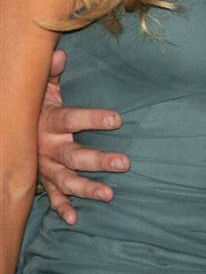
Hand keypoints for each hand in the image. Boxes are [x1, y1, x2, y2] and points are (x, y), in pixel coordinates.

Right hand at [38, 49, 130, 224]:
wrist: (9, 132)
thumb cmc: (34, 107)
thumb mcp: (40, 89)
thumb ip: (50, 73)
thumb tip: (60, 55)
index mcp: (49, 121)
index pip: (73, 119)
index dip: (94, 119)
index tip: (118, 120)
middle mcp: (47, 147)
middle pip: (74, 156)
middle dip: (99, 160)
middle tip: (125, 163)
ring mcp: (44, 167)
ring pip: (67, 180)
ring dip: (87, 188)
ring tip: (110, 195)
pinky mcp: (42, 181)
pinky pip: (51, 197)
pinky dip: (62, 208)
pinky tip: (75, 219)